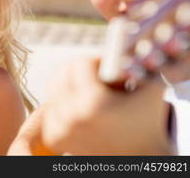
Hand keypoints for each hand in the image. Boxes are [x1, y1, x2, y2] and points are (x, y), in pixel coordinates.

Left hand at [40, 57, 172, 154]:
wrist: (138, 157)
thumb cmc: (145, 119)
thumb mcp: (147, 87)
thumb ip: (134, 62)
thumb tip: (117, 40)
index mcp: (92, 103)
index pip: (79, 63)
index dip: (97, 61)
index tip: (109, 69)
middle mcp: (71, 117)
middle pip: (61, 72)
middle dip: (81, 71)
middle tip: (99, 79)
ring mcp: (59, 129)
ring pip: (54, 87)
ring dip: (72, 85)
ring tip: (93, 95)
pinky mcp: (54, 137)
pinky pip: (51, 104)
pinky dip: (64, 102)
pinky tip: (83, 107)